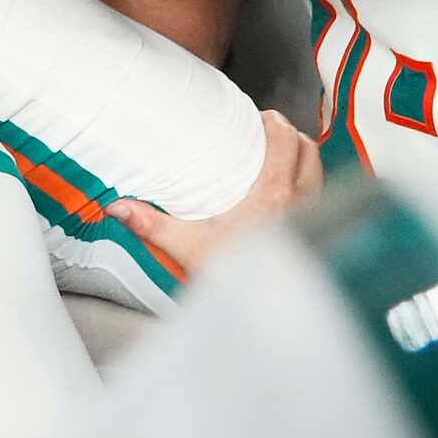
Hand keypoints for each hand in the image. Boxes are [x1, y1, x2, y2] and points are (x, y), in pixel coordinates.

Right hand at [106, 110, 321, 279]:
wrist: (262, 318)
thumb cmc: (230, 278)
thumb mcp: (187, 247)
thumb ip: (152, 223)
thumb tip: (117, 207)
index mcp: (273, 195)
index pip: (286, 141)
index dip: (275, 123)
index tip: (259, 119)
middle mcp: (301, 203)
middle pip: (308, 150)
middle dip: (290, 136)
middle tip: (267, 134)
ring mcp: (314, 219)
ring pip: (318, 172)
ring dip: (302, 159)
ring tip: (279, 158)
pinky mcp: (318, 234)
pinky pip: (320, 196)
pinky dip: (308, 184)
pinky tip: (288, 192)